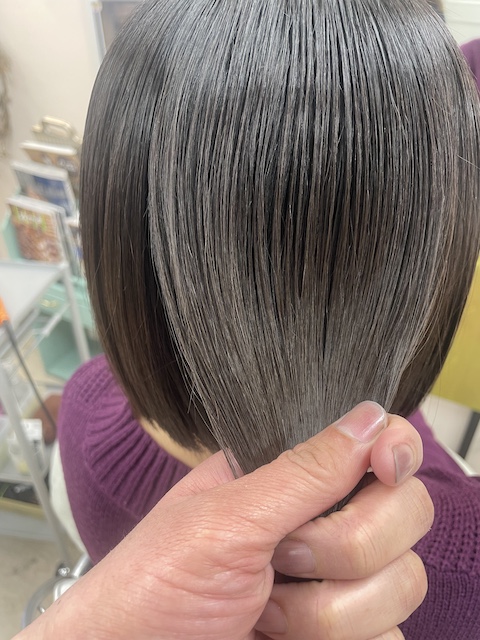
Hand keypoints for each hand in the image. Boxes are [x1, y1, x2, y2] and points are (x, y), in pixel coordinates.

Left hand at [18, 402, 432, 639]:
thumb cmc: (155, 583)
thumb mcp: (223, 518)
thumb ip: (302, 471)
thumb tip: (373, 418)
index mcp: (292, 476)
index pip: (375, 444)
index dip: (394, 451)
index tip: (384, 470)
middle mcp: (324, 521)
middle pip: (406, 510)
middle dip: (344, 543)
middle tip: (281, 554)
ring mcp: (339, 582)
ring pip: (402, 580)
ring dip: (327, 607)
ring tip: (266, 607)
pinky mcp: (347, 633)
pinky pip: (389, 633)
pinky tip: (284, 637)